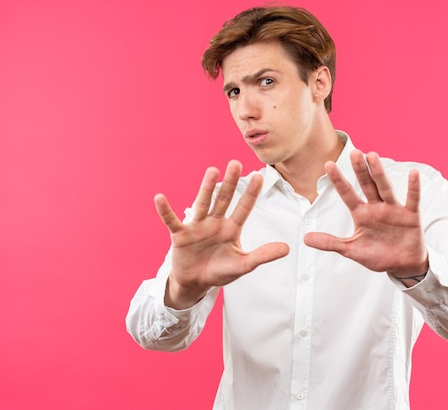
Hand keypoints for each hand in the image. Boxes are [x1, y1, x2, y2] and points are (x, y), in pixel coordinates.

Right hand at [155, 160, 289, 308]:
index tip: (260, 177)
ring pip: (203, 204)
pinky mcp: (180, 235)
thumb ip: (262, 255)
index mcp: (231, 228)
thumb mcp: (243, 265)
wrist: (196, 283)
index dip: (251, 194)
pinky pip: (172, 221)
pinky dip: (165, 211)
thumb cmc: (220, 271)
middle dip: (231, 183)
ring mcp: (197, 227)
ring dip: (207, 188)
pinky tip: (160, 198)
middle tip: (236, 163)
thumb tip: (287, 248)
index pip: (243, 208)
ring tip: (212, 170)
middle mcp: (215, 222)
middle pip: (224, 199)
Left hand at [304, 150, 427, 279]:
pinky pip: (412, 200)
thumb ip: (330, 243)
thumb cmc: (377, 255)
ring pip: (385, 188)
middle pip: (366, 185)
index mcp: (361, 214)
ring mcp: (393, 209)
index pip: (347, 194)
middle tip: (353, 152)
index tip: (328, 165)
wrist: (402, 264)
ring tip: (373, 156)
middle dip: (360, 170)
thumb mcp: (351, 250)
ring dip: (379, 173)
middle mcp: (376, 207)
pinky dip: (413, 188)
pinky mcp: (410, 216)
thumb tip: (305, 239)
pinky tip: (413, 173)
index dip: (338, 181)